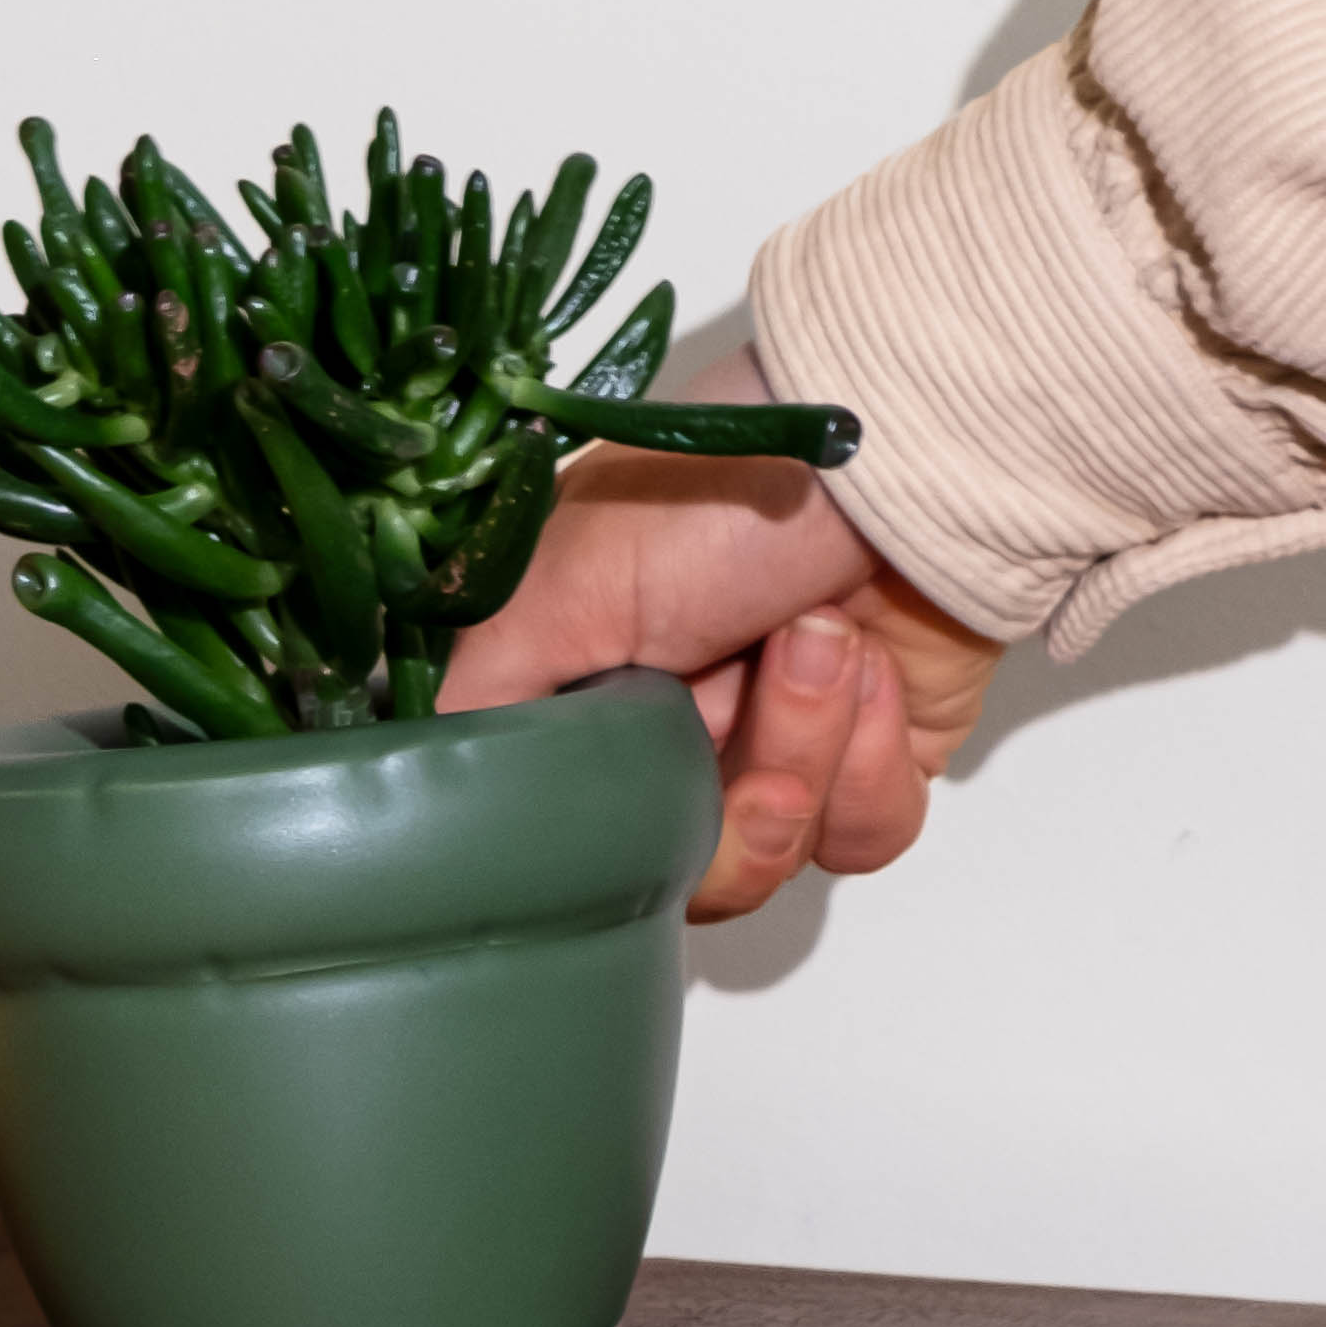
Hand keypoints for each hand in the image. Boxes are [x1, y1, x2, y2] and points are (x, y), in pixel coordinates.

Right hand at [431, 382, 1002, 920]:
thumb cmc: (724, 488)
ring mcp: (779, 748)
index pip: (567, 829)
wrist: (904, 459)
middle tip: (738, 696)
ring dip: (803, 748)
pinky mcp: (879, 758)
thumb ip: (478, 700)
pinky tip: (873, 668)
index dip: (598, 833)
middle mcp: (678, 730)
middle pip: (675, 867)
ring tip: (821, 641)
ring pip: (775, 857)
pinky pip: (865, 831)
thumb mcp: (556, 587)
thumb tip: (421, 789)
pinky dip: (872, 759)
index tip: (624, 775)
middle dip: (723, 796)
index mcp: (591, 693)